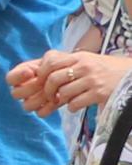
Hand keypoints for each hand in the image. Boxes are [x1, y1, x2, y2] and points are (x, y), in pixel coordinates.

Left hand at [9, 48, 131, 117]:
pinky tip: (75, 106)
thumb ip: (68, 62)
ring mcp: (92, 80)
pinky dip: (71, 107)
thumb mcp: (87, 59)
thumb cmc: (106, 69)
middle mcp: (85, 66)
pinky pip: (76, 103)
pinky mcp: (99, 93)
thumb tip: (42, 69)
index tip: (41, 82)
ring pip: (63, 92)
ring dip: (60, 100)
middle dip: (47, 90)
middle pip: (53, 78)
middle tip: (50, 96)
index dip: (41, 74)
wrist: (131, 75)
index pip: (50, 62)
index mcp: (79, 56)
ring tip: (64, 101)